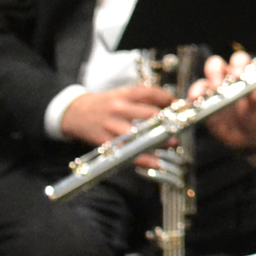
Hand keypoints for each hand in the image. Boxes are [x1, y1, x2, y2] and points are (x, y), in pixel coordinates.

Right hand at [59, 81, 173, 147]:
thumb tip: (169, 103)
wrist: (74, 113)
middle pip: (148, 114)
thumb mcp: (121, 94)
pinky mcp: (105, 141)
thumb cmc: (104, 104)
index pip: (151, 93)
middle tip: (181, 126)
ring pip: (139, 134)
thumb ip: (143, 98)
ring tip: (173, 143)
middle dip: (168, 121)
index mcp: (124, 94)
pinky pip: (127, 151)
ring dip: (159, 140)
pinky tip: (155, 162)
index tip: (181, 106)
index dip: (168, 99)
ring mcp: (111, 125)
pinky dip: (142, 158)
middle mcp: (118, 108)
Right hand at [197, 53, 255, 155]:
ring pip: (202, 81)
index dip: (237, 64)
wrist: (247, 137)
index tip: (238, 74)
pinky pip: (194, 99)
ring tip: (202, 96)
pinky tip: (195, 103)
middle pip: (215, 65)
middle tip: (218, 83)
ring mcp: (212, 92)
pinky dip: (193, 99)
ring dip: (201, 86)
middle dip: (215, 71)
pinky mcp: (203, 105)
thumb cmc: (255, 117)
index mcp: (242, 75)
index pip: (238, 60)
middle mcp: (225, 79)